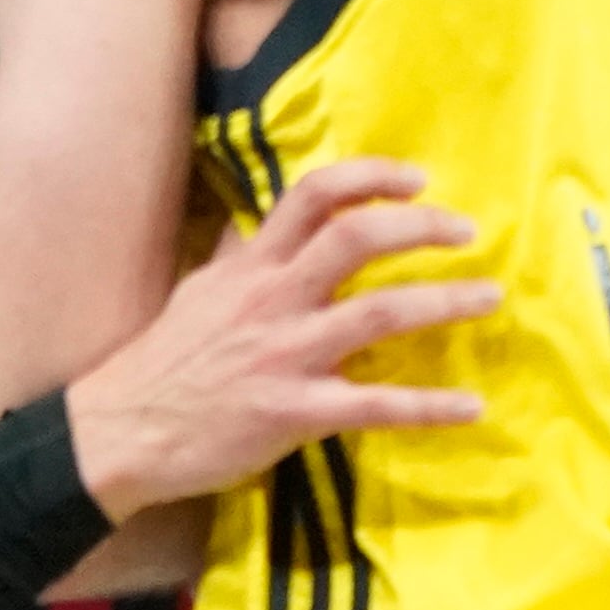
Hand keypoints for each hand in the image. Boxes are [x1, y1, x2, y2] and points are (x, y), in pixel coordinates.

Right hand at [63, 158, 498, 520]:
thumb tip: (254, 224)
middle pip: (356, 239)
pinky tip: (472, 406)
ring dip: (445, 301)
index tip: (417, 181)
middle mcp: (272, 299)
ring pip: (380, 313)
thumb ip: (235, 257)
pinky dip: (430, 406)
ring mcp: (286, 355)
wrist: (120, 431)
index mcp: (250, 267)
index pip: (312, 197)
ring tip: (489, 297)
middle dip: (421, 227)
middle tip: (465, 231)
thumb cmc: (162, 363)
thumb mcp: (197, 294)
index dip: (371, 179)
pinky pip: (376, 405)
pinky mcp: (295, 411)